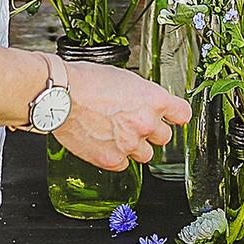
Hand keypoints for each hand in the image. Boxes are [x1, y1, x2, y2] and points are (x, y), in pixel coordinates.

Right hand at [55, 60, 189, 170]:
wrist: (61, 96)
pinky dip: (116, 157)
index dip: (176, 116)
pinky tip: (104, 143)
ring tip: (116, 134)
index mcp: (154, 99)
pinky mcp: (113, 160)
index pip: (182, 114)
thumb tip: (146, 104)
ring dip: (135, 147)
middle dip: (152, 132)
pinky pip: (124, 164)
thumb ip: (142, 96)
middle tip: (133, 124)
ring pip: (146, 154)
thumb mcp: (125, 79)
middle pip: (165, 137)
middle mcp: (147, 123)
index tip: (173, 118)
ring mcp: (131, 144)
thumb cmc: (87, 81)